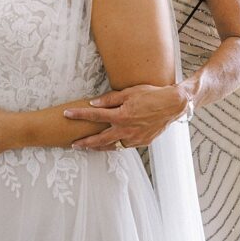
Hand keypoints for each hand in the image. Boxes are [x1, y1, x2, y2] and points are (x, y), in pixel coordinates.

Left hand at [64, 84, 190, 149]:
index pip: (94, 115)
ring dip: (98, 147)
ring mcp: (135, 138)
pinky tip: (108, 145)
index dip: (79, 115)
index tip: (67, 114)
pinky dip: (114, 146)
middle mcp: (127, 130)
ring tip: (87, 147)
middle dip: (85, 142)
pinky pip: (124, 146)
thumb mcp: (128, 92)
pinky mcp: (142, 142)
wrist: (173, 105)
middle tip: (73, 144)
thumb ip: (109, 99)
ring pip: (112, 146)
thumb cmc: (150, 95)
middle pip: (100, 139)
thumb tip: (93, 104)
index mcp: (121, 116)